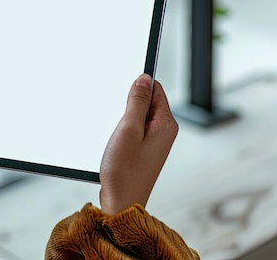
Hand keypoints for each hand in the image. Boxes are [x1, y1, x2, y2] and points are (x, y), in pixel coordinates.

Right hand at [99, 74, 177, 214]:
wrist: (121, 203)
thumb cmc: (124, 172)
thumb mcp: (128, 129)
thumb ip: (137, 102)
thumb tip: (144, 79)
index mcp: (166, 124)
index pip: (155, 89)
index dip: (137, 86)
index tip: (121, 93)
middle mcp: (164, 132)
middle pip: (147, 102)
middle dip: (128, 104)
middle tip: (117, 121)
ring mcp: (155, 142)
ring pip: (138, 116)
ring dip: (123, 119)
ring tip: (116, 136)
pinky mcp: (144, 150)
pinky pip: (134, 129)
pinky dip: (122, 131)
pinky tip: (115, 143)